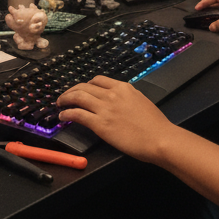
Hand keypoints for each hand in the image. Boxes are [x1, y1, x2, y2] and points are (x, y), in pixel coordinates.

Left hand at [56, 76, 171, 162]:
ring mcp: (105, 108)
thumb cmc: (155, 125)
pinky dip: (67, 113)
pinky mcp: (100, 124)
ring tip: (60, 104)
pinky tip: (62, 116)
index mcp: (123, 88)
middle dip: (71, 90)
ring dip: (65, 99)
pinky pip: (77, 114)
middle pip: (84, 87)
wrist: (159, 138)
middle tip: (65, 97)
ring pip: (78, 97)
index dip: (86, 85)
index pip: (98, 80)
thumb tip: (118, 102)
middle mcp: (112, 94)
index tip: (81, 90)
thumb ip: (127, 99)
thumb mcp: (141, 102)